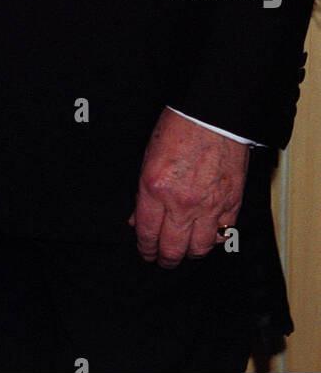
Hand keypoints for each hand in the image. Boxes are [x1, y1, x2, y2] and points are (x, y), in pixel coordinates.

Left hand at [129, 107, 248, 268]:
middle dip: (165, 258)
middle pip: (172, 249)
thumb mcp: (148, 157)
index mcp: (155, 188)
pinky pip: (224, 234)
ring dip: (190, 252)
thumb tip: (138, 218)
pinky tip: (208, 236)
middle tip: (162, 259)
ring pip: (200, 249)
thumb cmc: (180, 127)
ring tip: (185, 250)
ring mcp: (209, 206)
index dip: (145, 248)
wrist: (214, 113)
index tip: (145, 251)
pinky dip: (216, 239)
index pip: (147, 234)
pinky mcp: (232, 203)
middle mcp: (182, 203)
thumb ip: (143, 193)